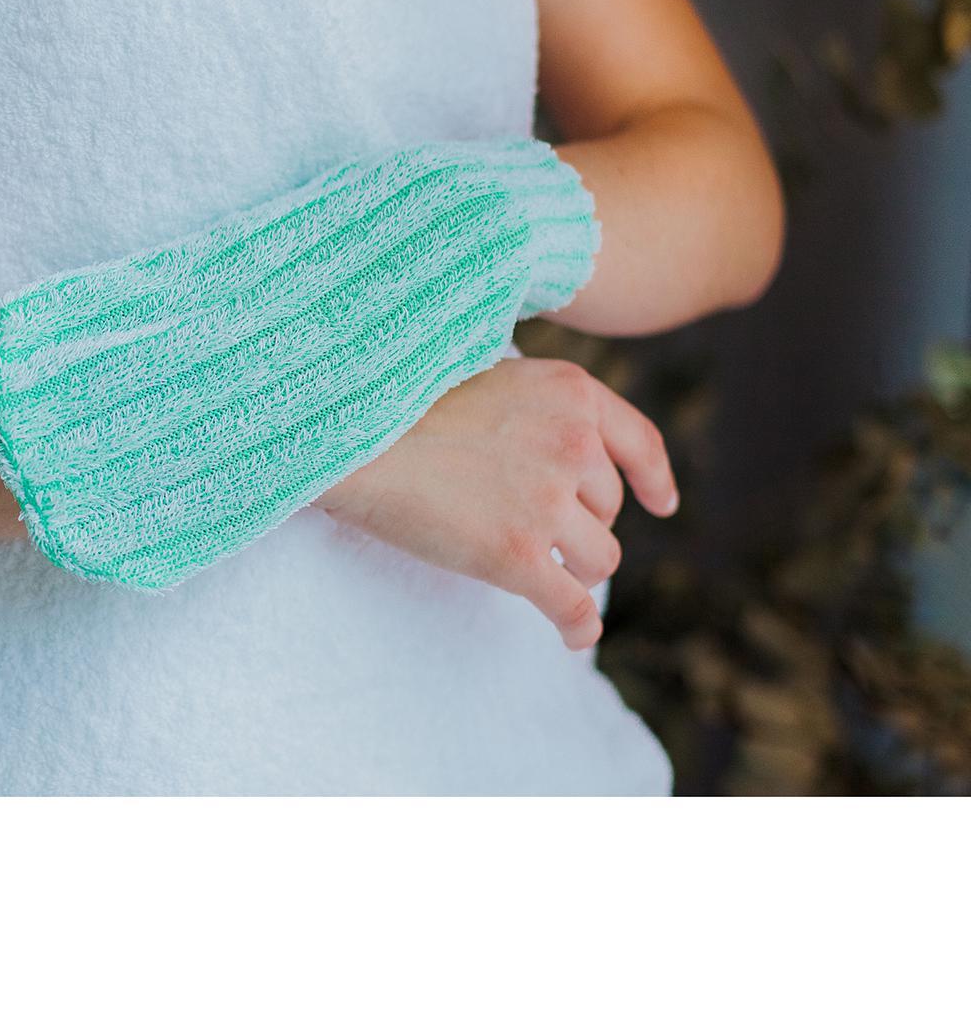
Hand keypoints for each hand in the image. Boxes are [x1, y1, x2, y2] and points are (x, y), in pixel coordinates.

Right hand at [316, 357, 678, 649]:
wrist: (348, 436)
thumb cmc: (397, 405)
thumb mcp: (484, 374)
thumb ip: (534, 406)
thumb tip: (561, 448)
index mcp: (569, 392)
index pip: (637, 441)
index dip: (652, 478)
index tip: (661, 505)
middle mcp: (572, 442)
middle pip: (607, 507)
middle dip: (581, 523)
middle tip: (537, 531)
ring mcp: (547, 501)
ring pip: (599, 557)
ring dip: (576, 569)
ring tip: (543, 573)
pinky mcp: (518, 555)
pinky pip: (574, 606)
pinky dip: (578, 626)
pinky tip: (572, 635)